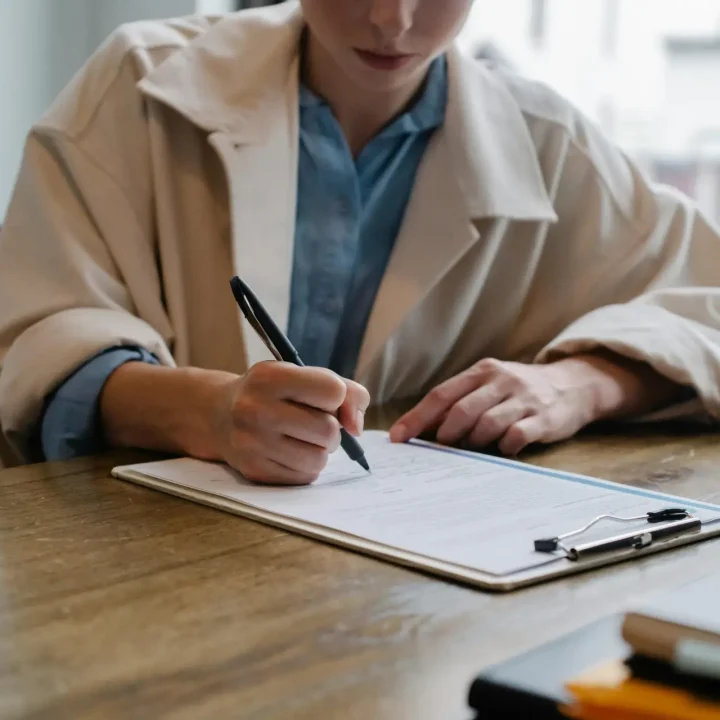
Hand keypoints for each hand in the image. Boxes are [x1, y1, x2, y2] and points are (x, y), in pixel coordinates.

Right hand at [212, 362, 369, 485]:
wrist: (220, 414)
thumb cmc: (274, 393)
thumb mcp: (303, 376)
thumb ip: (346, 392)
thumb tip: (356, 428)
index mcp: (270, 377)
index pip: (333, 391)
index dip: (336, 396)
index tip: (322, 398)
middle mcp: (255, 409)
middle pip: (328, 430)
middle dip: (332, 429)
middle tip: (316, 423)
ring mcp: (252, 443)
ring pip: (319, 458)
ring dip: (321, 450)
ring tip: (305, 439)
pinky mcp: (254, 470)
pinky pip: (305, 476)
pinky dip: (306, 466)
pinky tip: (291, 452)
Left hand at [389, 355, 680, 455]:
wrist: (574, 385)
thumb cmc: (519, 390)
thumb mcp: (489, 384)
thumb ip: (460, 401)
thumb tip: (420, 427)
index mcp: (481, 372)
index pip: (441, 395)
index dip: (417, 418)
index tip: (398, 437)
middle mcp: (501, 381)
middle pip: (461, 410)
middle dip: (445, 434)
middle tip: (440, 447)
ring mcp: (523, 399)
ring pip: (486, 424)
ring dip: (473, 442)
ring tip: (473, 449)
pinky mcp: (543, 418)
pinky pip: (516, 436)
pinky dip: (503, 447)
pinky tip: (503, 449)